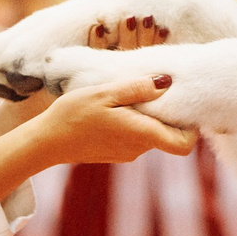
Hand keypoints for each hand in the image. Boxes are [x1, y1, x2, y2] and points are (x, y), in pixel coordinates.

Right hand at [0, 67, 192, 210]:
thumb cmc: (73, 114)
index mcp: (141, 134)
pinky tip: (116, 106)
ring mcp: (127, 153)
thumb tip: (167, 82)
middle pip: (169, 134)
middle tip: (153, 87)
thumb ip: (138, 88)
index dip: (190, 126)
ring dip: (148, 114)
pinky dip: (134, 121)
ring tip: (129, 92)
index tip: (181, 103)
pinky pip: (136, 135)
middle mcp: (138, 149)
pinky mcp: (116, 152)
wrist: (46, 142)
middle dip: (167, 111)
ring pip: (152, 132)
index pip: (185, 144)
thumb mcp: (105, 92)